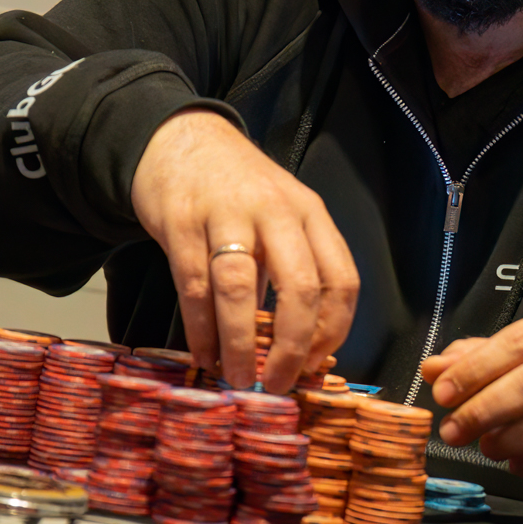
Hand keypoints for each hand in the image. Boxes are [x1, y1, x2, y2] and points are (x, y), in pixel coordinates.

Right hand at [130, 108, 358, 392]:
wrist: (182, 139)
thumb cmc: (240, 191)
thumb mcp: (282, 215)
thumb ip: (295, 268)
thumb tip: (304, 348)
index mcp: (310, 213)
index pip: (341, 279)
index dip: (333, 330)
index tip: (316, 365)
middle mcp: (275, 211)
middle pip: (299, 287)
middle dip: (292, 347)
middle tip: (277, 384)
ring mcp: (226, 214)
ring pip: (240, 288)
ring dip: (240, 343)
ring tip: (238, 379)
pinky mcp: (181, 220)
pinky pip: (193, 285)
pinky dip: (200, 328)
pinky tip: (204, 354)